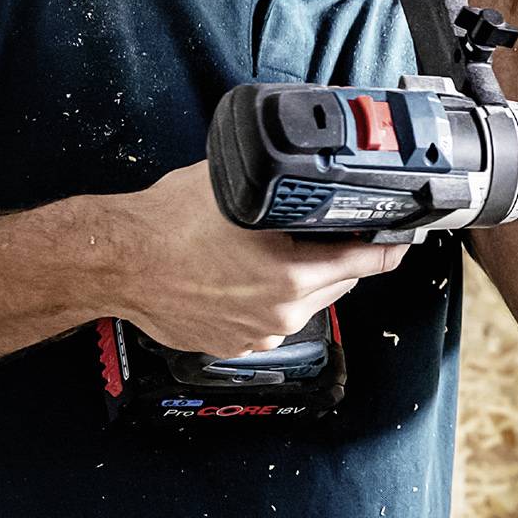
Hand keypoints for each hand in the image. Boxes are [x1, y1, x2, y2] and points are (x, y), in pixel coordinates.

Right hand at [100, 162, 407, 354]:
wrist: (116, 260)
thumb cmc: (167, 222)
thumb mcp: (240, 188)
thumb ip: (285, 186)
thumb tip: (313, 173)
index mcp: (293, 276)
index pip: (368, 262)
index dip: (388, 244)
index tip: (402, 235)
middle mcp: (281, 313)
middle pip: (339, 283)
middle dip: (341, 256)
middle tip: (332, 228)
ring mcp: (257, 334)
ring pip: (305, 303)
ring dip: (304, 278)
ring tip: (278, 248)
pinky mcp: (234, 345)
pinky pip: (270, 320)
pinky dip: (270, 298)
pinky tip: (247, 274)